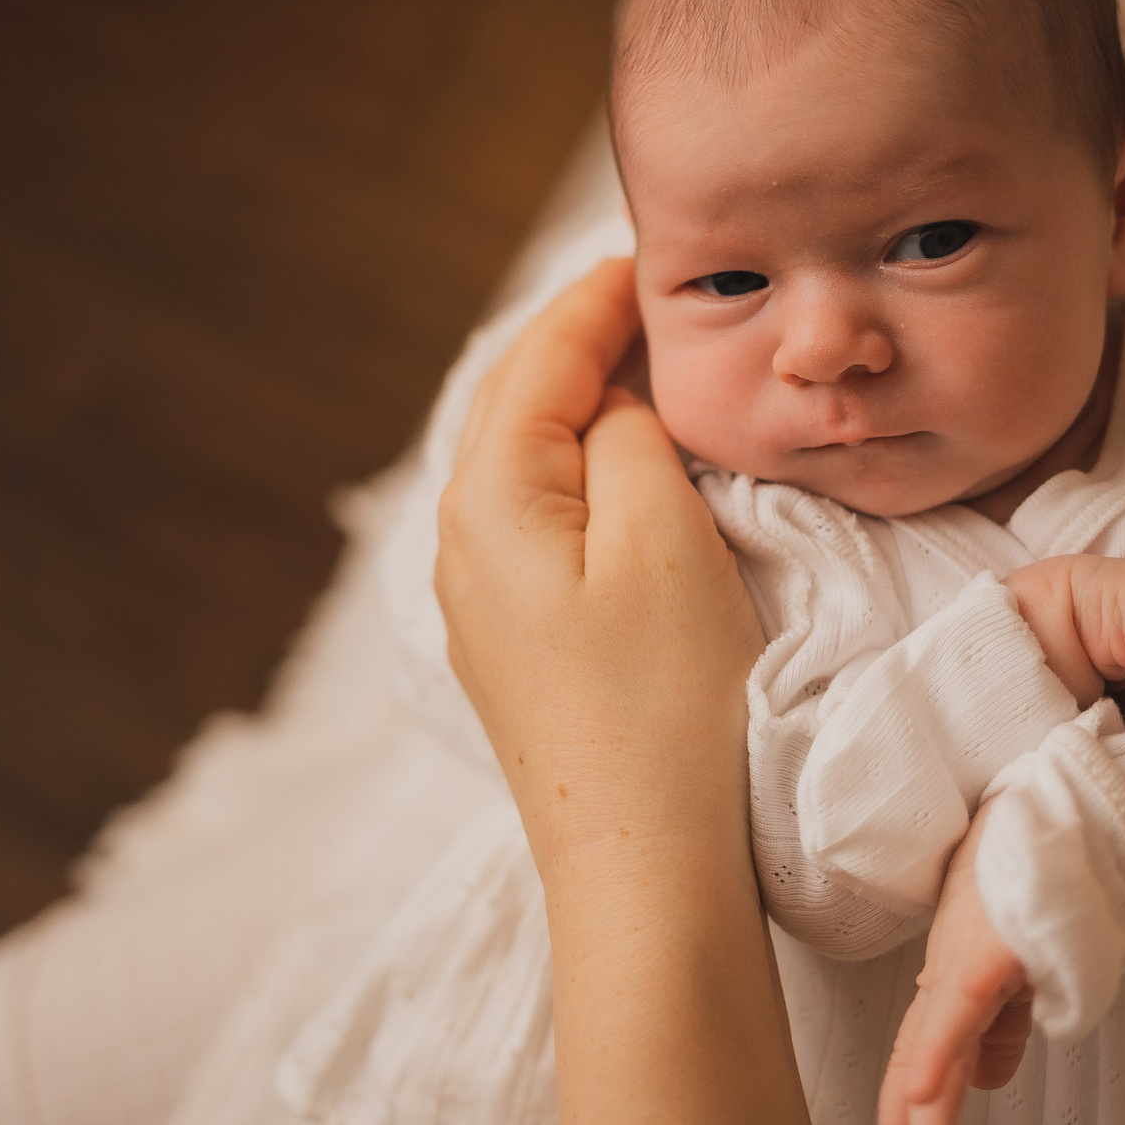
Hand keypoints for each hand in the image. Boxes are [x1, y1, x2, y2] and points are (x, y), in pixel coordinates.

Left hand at [442, 259, 842, 1124]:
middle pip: (512, 401)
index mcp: (485, 497)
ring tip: (648, 364)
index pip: (536, 356)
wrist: (644, 871)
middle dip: (578, 339)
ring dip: (577, 402)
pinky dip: (579, 468)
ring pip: (522, 460)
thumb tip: (608, 394)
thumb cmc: (665, 703)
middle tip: (655, 293)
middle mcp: (459, 541)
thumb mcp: (660, 537)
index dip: (597, 297)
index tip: (657, 252)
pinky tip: (626, 467)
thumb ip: (625, 435)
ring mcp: (479, 600)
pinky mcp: (515, 647)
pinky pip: (537, 518)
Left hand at [876, 814, 1029, 1124]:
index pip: (926, 1047)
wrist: (1075, 810)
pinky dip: (938, 1050)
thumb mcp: (1025, 961)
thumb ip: (1005, 1023)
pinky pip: (960, 1007)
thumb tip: (986, 1084)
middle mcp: (953, 965)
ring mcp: (968, 952)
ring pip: (936, 1041)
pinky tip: (923, 1089)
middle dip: (913, 1119)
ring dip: (924, 1106)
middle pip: (923, 1052)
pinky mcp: (990, 944)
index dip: (912, 1100)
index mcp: (959, 972)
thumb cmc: (1045, 870)